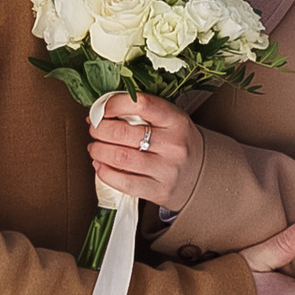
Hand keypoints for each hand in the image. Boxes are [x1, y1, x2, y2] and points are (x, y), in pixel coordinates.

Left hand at [87, 88, 202, 214]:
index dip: (114, 104)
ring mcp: (167, 170)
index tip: (101, 109)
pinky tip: (100, 165)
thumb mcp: (168, 120)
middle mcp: (174, 145)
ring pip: (120, 158)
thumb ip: (140, 112)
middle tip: (94, 129)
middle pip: (123, 133)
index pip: (141, 104)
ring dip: (98, 151)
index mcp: (176, 120)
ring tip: (95, 147)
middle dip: (100, 129)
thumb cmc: (176, 142)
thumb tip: (99, 111)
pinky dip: (104, 173)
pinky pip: (123, 183)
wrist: (200, 173)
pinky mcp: (159, 191)